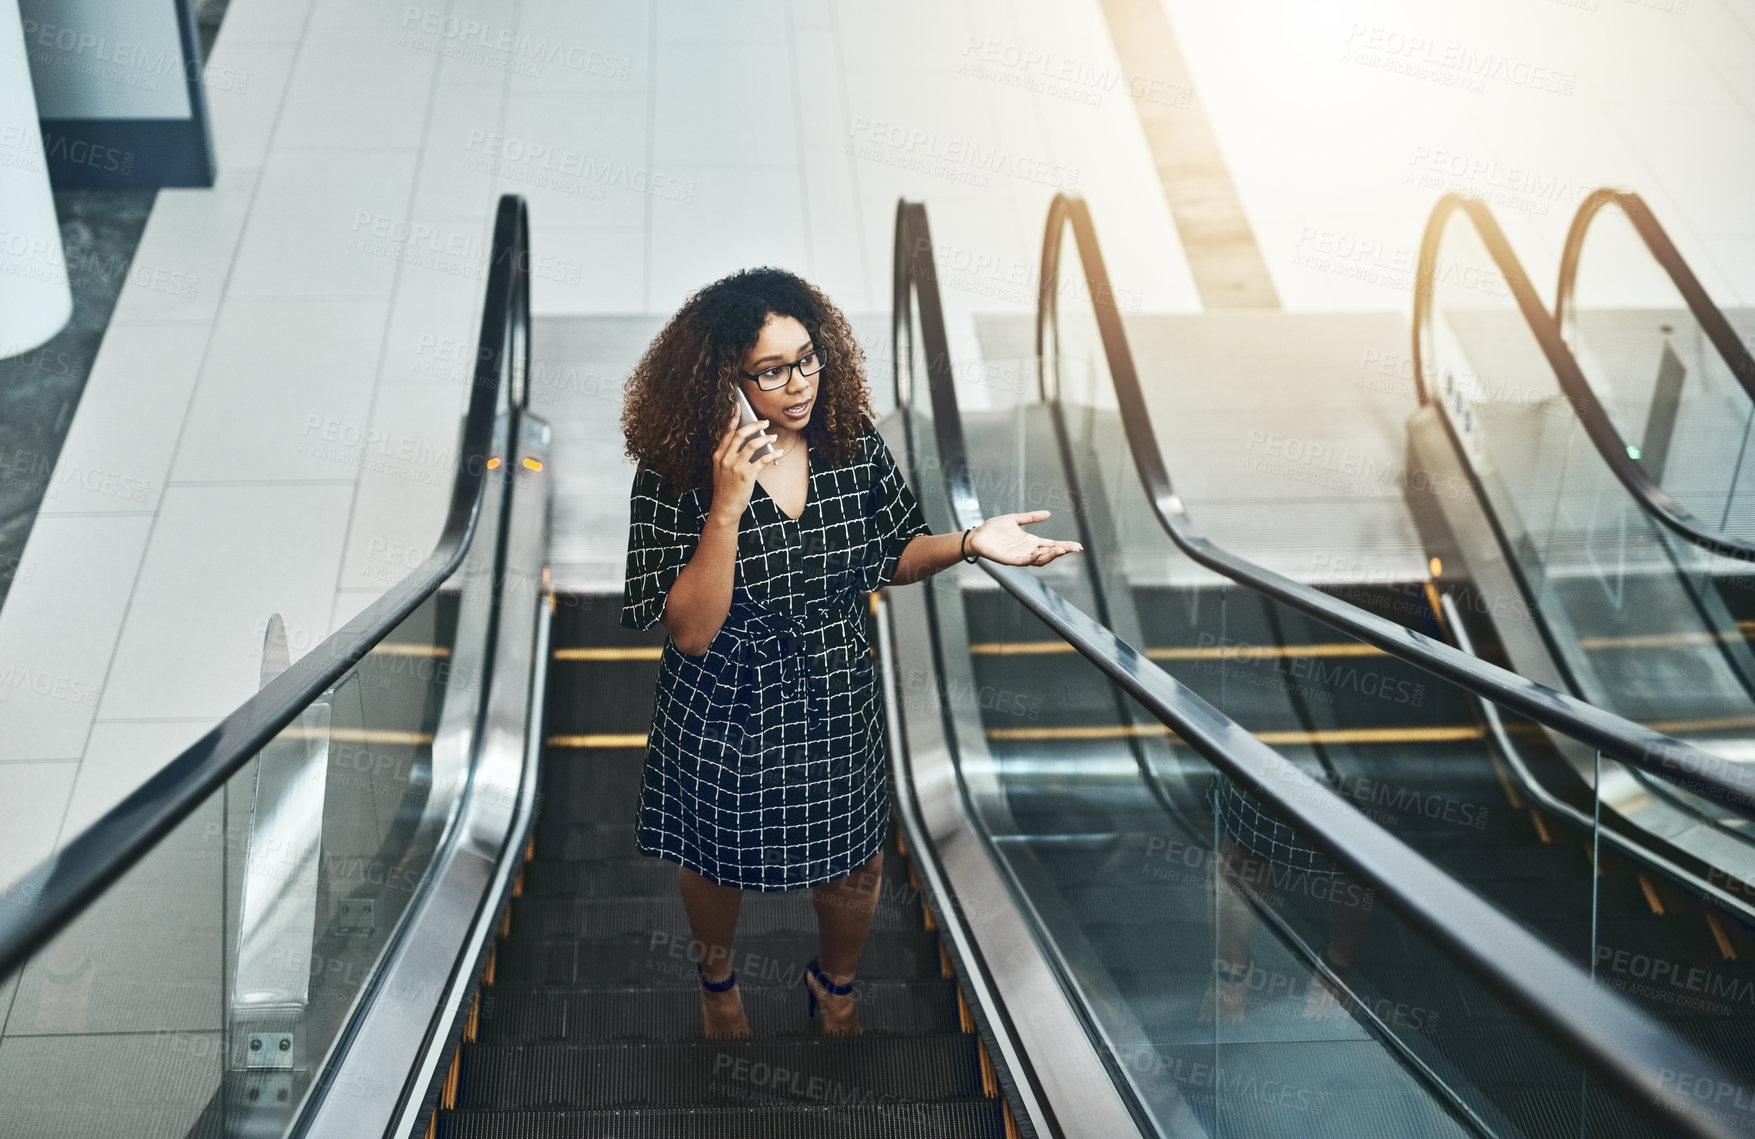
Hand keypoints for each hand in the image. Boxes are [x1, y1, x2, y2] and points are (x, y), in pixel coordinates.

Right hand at [708, 398, 782, 519]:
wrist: (724, 508)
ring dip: (765, 438)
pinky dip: (773, 454)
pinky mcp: (747, 476)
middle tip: (764, 422)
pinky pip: (763, 460)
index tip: (738, 407)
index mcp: (718, 455)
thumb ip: (729, 456)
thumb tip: (748, 443)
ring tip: (773, 436)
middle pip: (741, 435)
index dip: (734, 419)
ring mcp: (736, 467)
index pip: (727, 433)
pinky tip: (779, 453)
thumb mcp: (721, 470)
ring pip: (753, 445)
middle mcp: (726, 459)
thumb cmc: (725, 489)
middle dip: (754, 425)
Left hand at [968, 511, 1082, 565]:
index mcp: (1030, 542)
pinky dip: (1033, 558)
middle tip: (1075, 548)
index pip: (1051, 545)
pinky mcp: (1010, 560)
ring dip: (1051, 555)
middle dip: (1062, 551)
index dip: (1064, 545)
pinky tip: (1041, 553)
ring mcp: (1020, 556)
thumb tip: (1048, 514)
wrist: (977, 535)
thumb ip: (1031, 518)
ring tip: (1061, 549)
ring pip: (1039, 559)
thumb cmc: (993, 528)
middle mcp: (1028, 550)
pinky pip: (1024, 561)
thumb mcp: (1015, 520)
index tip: (1077, 545)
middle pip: (1049, 553)